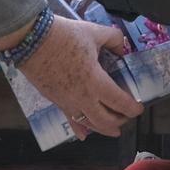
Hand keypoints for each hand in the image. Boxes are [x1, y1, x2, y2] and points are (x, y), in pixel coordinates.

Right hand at [17, 17, 140, 139]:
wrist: (30, 40)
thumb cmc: (63, 35)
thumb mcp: (93, 32)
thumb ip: (113, 39)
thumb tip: (121, 48)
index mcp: (95, 81)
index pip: (120, 102)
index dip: (132, 109)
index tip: (138, 108)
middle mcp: (82, 98)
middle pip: (105, 120)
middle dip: (119, 121)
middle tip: (126, 117)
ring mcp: (67, 102)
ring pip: (88, 123)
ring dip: (102, 128)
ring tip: (112, 131)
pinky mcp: (55, 100)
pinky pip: (70, 119)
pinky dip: (79, 128)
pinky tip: (83, 136)